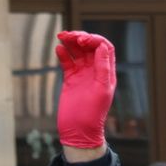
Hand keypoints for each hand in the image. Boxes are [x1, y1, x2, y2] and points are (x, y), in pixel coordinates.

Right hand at [55, 30, 116, 151]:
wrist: (79, 130)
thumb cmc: (93, 113)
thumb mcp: (101, 89)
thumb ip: (103, 68)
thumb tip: (102, 46)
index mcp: (106, 72)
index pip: (103, 47)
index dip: (94, 40)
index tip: (83, 41)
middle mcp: (95, 71)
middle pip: (89, 47)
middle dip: (80, 38)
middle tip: (69, 35)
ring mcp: (82, 74)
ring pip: (77, 52)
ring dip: (70, 43)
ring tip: (61, 36)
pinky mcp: (70, 80)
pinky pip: (67, 63)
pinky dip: (63, 54)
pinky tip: (58, 49)